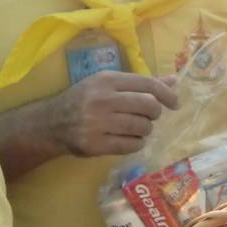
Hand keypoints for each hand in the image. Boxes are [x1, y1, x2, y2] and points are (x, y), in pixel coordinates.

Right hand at [50, 71, 179, 157]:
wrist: (51, 123)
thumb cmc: (84, 100)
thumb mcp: (108, 84)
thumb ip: (140, 83)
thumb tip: (174, 80)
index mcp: (107, 80)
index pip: (148, 85)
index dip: (167, 95)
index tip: (174, 104)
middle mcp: (103, 100)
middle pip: (149, 106)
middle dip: (155, 113)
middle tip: (149, 116)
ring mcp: (98, 123)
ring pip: (143, 127)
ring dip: (145, 129)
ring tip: (135, 127)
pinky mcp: (96, 145)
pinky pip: (132, 145)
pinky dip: (136, 143)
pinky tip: (128, 139)